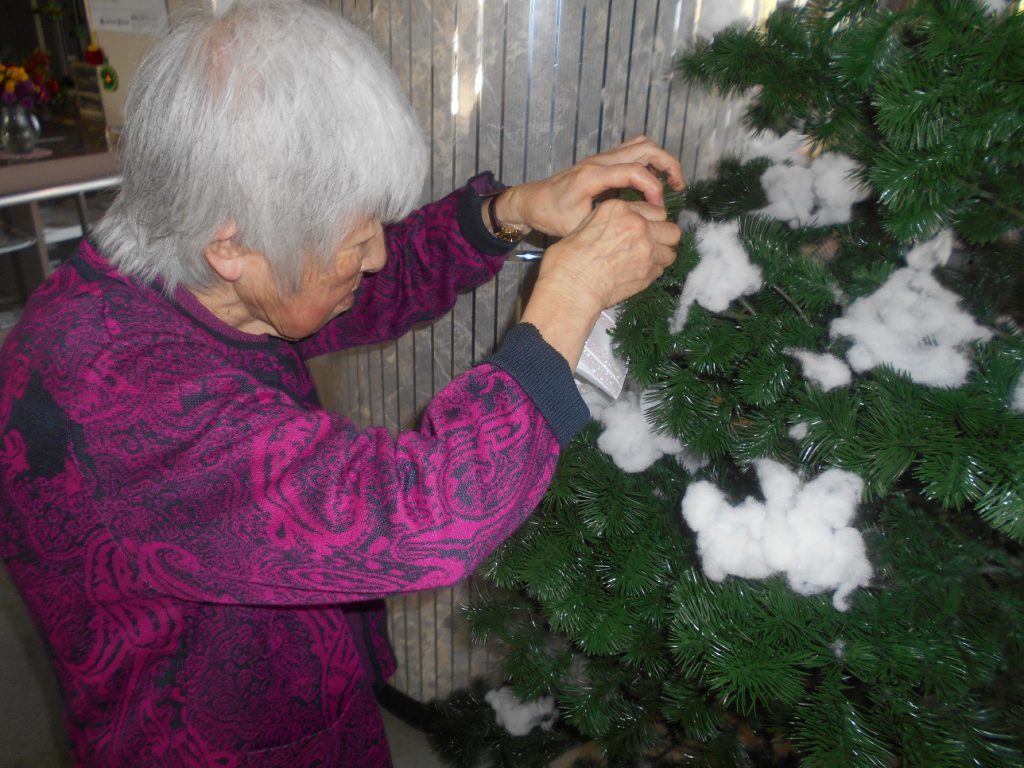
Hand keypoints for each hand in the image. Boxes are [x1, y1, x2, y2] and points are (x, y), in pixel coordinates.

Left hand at [496, 135, 685, 236]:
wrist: (532, 201)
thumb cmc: (550, 215)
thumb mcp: (576, 227)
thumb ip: (605, 225)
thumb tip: (636, 228)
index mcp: (593, 175)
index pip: (635, 171)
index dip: (653, 189)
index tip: (658, 210)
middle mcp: (600, 161)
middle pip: (645, 147)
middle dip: (668, 165)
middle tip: (678, 188)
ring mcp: (602, 158)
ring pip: (641, 144)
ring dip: (661, 159)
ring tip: (671, 183)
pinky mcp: (603, 161)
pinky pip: (633, 151)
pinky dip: (650, 161)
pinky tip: (653, 183)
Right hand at [520, 197, 680, 369]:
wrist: (571, 286)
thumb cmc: (569, 259)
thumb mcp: (587, 224)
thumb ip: (613, 220)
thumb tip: (624, 225)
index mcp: (619, 208)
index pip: (653, 210)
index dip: (650, 222)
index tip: (645, 230)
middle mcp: (638, 225)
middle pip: (671, 229)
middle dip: (663, 237)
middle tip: (651, 245)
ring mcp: (647, 249)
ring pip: (671, 251)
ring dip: (661, 256)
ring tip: (645, 262)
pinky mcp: (649, 271)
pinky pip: (662, 269)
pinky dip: (653, 271)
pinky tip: (638, 273)